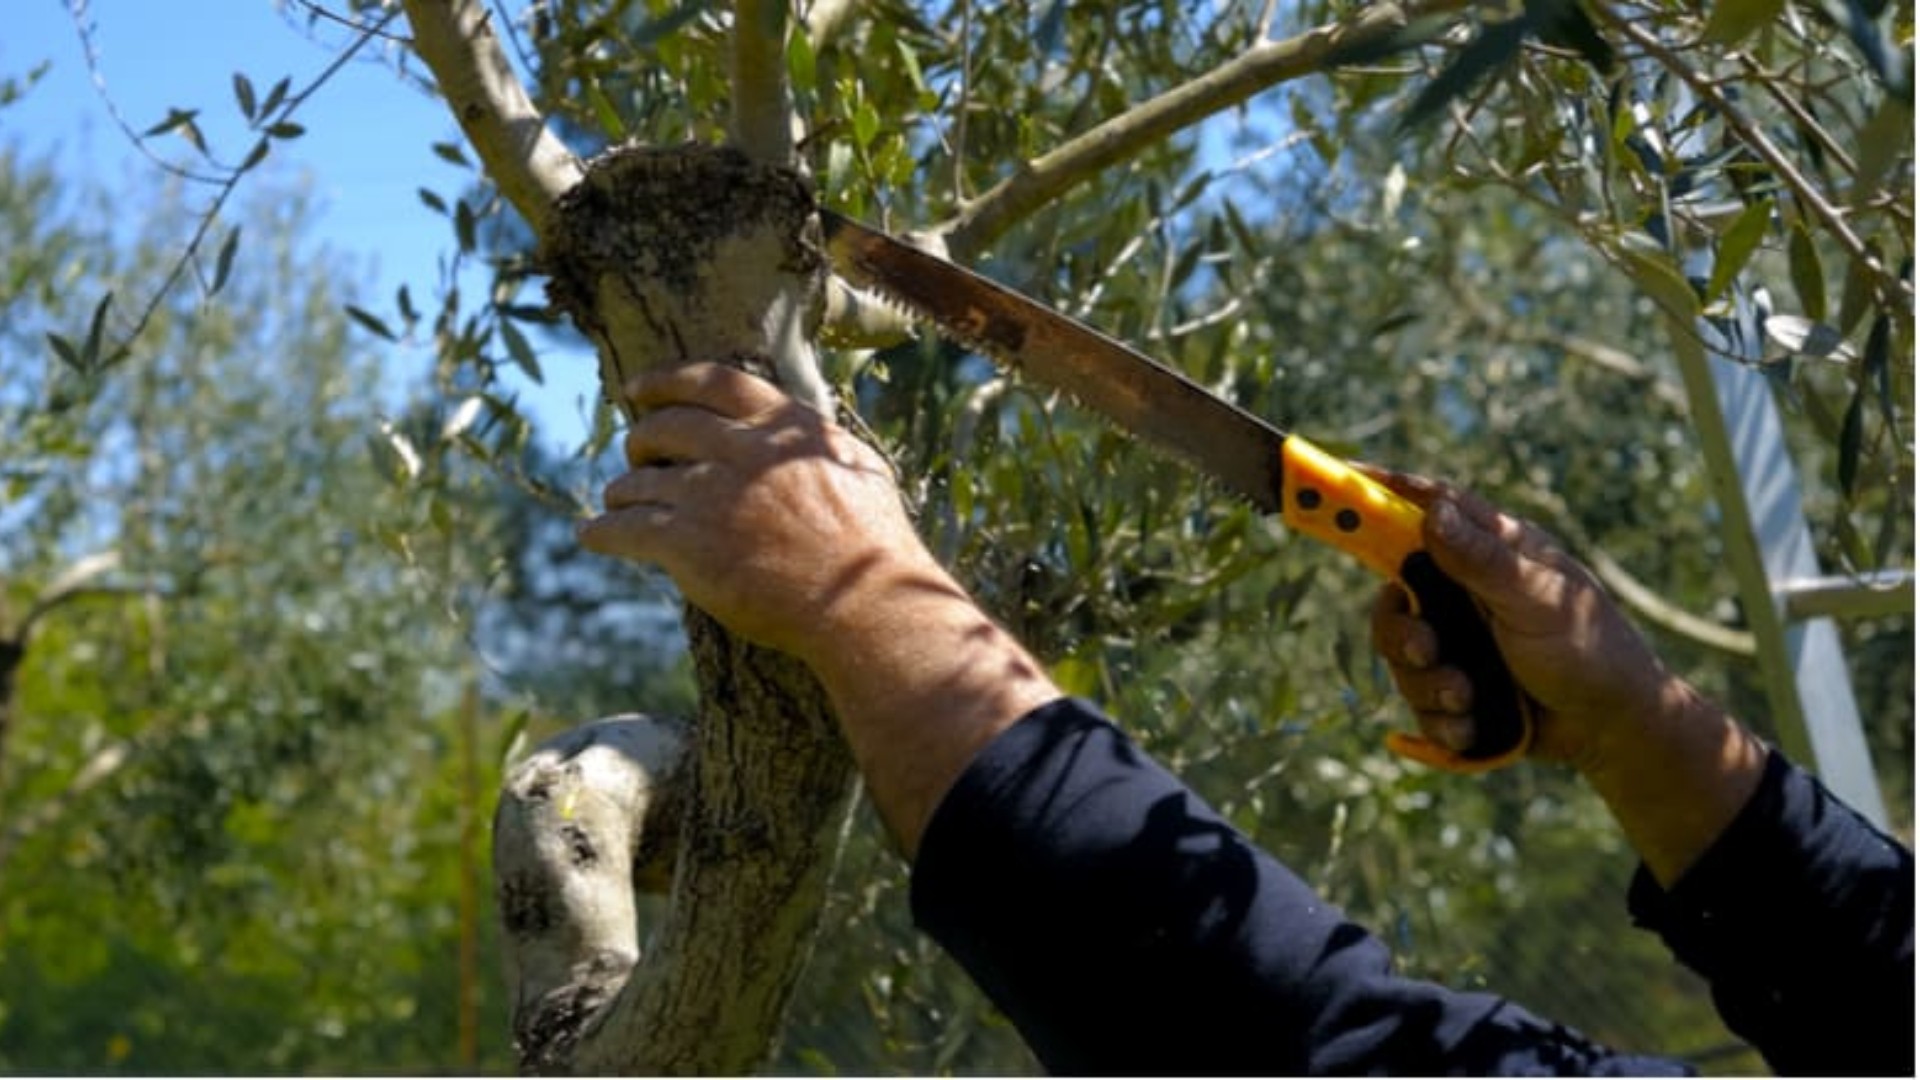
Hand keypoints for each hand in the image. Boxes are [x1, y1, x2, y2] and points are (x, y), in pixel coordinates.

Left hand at [579, 362, 1058, 853]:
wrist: (865, 607)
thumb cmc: (874, 548)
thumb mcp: (861, 470)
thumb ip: (819, 442)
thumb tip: (802, 427)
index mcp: (783, 427)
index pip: (713, 381)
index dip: (667, 380)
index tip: (638, 388)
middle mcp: (742, 451)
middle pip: (665, 426)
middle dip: (640, 439)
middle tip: (636, 453)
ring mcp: (711, 496)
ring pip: (639, 480)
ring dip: (622, 490)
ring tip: (617, 502)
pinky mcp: (687, 544)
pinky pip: (625, 528)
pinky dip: (602, 530)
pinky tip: (592, 534)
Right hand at [1365, 473, 1673, 773]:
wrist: (1611, 726)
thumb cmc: (1590, 647)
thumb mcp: (1538, 599)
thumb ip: (1482, 560)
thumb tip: (1430, 512)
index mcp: (1487, 551)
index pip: (1424, 506)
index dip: (1379, 490)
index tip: (1338, 477)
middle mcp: (1463, 590)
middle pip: (1392, 596)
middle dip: (1402, 633)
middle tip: (1427, 649)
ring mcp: (1457, 640)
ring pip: (1400, 654)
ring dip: (1429, 684)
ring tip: (1468, 697)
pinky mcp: (1454, 685)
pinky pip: (1417, 700)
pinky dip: (1441, 718)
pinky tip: (1473, 724)